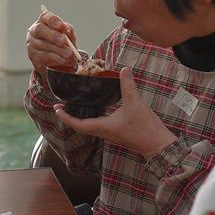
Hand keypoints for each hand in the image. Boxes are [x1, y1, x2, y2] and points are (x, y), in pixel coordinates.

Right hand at [26, 6, 78, 79]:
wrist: (57, 61)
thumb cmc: (62, 43)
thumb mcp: (68, 35)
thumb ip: (68, 31)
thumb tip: (66, 30)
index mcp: (43, 22)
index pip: (46, 17)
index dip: (54, 21)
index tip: (62, 27)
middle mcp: (34, 31)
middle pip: (40, 30)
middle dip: (53, 35)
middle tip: (64, 42)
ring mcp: (32, 45)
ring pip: (43, 46)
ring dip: (59, 50)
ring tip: (70, 54)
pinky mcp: (33, 58)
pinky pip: (44, 57)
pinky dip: (57, 59)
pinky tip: (65, 60)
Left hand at [54, 68, 176, 157]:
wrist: (158, 145)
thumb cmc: (145, 127)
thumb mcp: (135, 103)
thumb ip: (128, 86)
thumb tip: (124, 70)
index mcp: (103, 127)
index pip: (78, 124)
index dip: (66, 117)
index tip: (56, 109)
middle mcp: (103, 132)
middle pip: (81, 126)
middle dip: (70, 117)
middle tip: (61, 106)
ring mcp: (110, 134)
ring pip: (89, 127)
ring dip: (80, 118)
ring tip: (74, 107)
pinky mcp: (117, 133)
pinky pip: (99, 126)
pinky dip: (92, 118)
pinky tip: (96, 109)